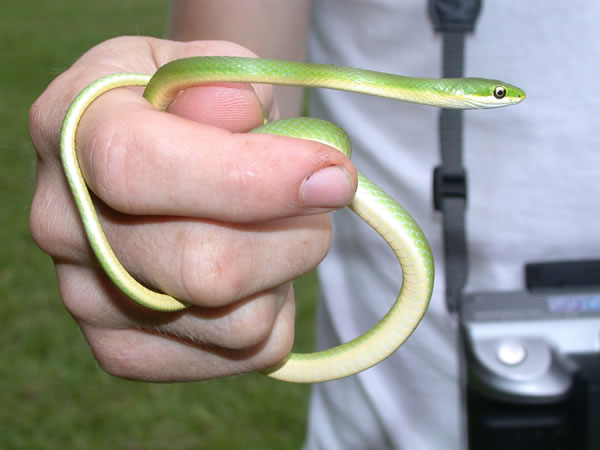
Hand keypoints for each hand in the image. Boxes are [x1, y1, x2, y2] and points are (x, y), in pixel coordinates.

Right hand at [29, 36, 356, 381]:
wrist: (159, 159)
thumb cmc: (190, 111)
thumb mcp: (207, 69)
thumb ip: (226, 83)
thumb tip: (243, 116)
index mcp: (71, 129)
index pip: (140, 166)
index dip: (251, 177)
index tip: (334, 176)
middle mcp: (63, 225)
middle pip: (203, 266)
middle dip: (294, 233)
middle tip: (318, 197)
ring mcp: (89, 299)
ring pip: (238, 322)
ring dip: (287, 270)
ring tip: (271, 230)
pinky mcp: (126, 350)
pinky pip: (246, 352)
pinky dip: (275, 310)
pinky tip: (253, 273)